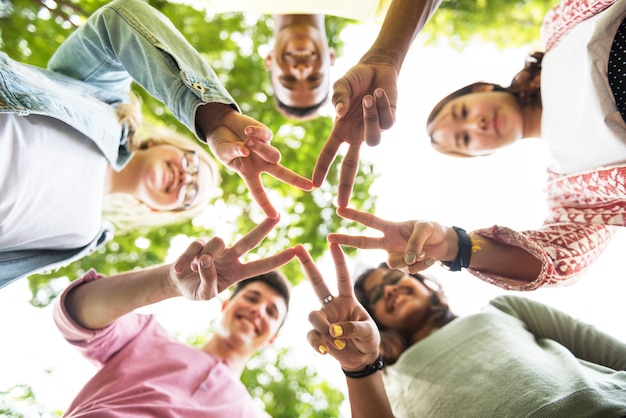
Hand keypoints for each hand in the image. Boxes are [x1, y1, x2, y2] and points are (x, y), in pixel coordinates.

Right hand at [169, 216, 295, 299]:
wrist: (178, 282)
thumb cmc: (197, 288)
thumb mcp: (205, 294)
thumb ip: (209, 280)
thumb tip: (205, 259)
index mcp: (238, 272)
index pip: (260, 266)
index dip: (277, 260)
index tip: (294, 252)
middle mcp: (230, 256)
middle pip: (250, 241)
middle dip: (264, 228)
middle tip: (278, 216)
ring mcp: (215, 248)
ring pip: (217, 242)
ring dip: (204, 258)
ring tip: (193, 270)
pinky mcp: (198, 242)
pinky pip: (194, 248)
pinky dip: (185, 262)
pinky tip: (180, 270)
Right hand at [197, 104, 312, 217]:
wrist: (221, 125)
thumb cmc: (221, 144)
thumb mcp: (223, 152)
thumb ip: (233, 152)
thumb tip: (247, 149)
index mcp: (249, 173)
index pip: (258, 192)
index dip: (266, 204)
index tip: (275, 217)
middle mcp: (260, 163)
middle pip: (281, 173)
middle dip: (296, 180)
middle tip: (310, 187)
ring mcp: (265, 149)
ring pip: (273, 154)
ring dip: (261, 149)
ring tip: (247, 141)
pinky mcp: (266, 134)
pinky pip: (267, 136)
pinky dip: (256, 133)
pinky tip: (247, 131)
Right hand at [296, 243, 379, 370]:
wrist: (362, 358)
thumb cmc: (368, 339)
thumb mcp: (368, 332)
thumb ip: (353, 328)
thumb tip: (333, 330)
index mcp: (348, 299)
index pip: (342, 277)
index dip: (338, 261)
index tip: (333, 244)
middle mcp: (332, 305)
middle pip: (317, 283)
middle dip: (308, 264)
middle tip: (298, 247)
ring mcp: (324, 319)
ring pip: (313, 315)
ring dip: (323, 327)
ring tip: (336, 341)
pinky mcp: (318, 335)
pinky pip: (311, 335)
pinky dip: (318, 343)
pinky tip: (327, 351)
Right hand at [313, 60, 396, 206]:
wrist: (377, 67)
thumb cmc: (355, 78)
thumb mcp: (341, 86)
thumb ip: (338, 99)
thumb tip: (341, 113)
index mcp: (340, 130)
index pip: (328, 154)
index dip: (321, 169)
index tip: (315, 186)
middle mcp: (356, 135)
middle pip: (350, 166)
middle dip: (345, 185)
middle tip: (342, 205)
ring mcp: (373, 130)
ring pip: (374, 140)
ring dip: (371, 118)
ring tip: (369, 97)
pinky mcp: (390, 122)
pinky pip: (386, 122)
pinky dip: (382, 105)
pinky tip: (379, 93)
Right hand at [328, 207, 455, 273]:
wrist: (445, 245)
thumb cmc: (434, 230)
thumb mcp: (425, 229)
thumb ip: (413, 243)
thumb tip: (405, 260)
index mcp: (391, 228)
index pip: (369, 221)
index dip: (354, 215)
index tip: (339, 209)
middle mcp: (388, 242)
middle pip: (363, 243)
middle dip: (346, 239)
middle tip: (329, 237)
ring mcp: (395, 256)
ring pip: (393, 264)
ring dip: (411, 259)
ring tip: (425, 252)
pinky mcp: (405, 267)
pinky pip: (408, 270)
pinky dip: (421, 265)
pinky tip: (429, 258)